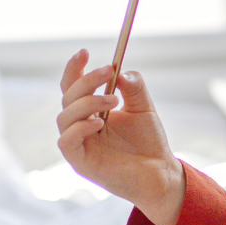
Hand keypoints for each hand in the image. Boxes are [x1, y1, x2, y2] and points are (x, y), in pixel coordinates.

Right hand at [57, 49, 185, 224]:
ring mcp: (79, 144)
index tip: (84, 52)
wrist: (160, 172)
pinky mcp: (81, 162)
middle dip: (86, 81)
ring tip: (113, 100)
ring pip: (65, 117)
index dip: (74, 69)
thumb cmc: (149, 141)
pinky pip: (67, 141)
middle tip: (108, 71)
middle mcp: (81, 126)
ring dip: (87, 102)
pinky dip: (80, 127)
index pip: (73, 87)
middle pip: (68, 97)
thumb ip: (133, 87)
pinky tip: (100, 122)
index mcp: (92, 111)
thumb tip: (121, 71)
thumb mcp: (144, 107)